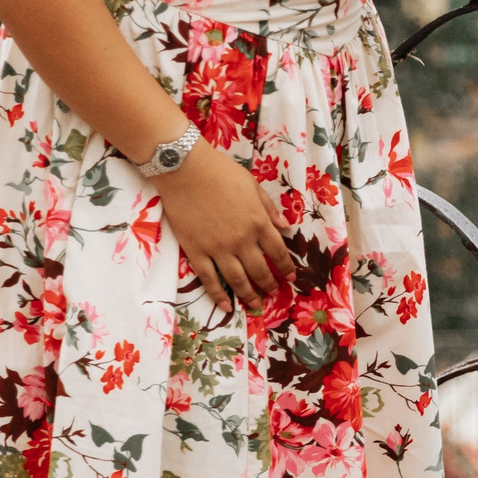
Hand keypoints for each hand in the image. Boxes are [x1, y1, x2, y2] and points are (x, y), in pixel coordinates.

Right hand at [150, 140, 296, 316]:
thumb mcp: (253, 186)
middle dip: (270, 283)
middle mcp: (241, 240)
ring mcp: (218, 249)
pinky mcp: (196, 252)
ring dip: (249, 294)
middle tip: (274, 293)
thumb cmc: (222, 173)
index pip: (278, 252)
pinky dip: (219, 295)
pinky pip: (209, 280)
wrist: (186, 171)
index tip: (291, 277)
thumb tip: (286, 226)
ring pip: (237, 279)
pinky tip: (227, 306)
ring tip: (256, 303)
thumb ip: (269, 209)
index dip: (286, 267)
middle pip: (260, 270)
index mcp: (258, 222)